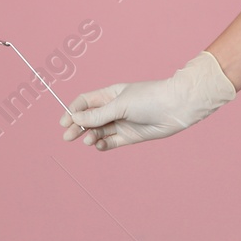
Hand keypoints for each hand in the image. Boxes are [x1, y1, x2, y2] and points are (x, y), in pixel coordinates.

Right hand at [60, 52, 237, 150]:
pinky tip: (99, 146)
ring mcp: (122, 123)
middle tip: (68, 137)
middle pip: (89, 118)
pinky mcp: (130, 136)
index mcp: (110, 94)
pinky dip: (102, 145)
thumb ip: (98, 114)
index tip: (64, 122)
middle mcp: (114, 108)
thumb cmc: (150, 98)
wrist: (176, 107)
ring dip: (90, 136)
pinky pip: (111, 143)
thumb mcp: (120, 104)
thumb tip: (76, 118)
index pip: (85, 102)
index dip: (73, 110)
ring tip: (89, 140)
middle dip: (77, 126)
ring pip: (98, 131)